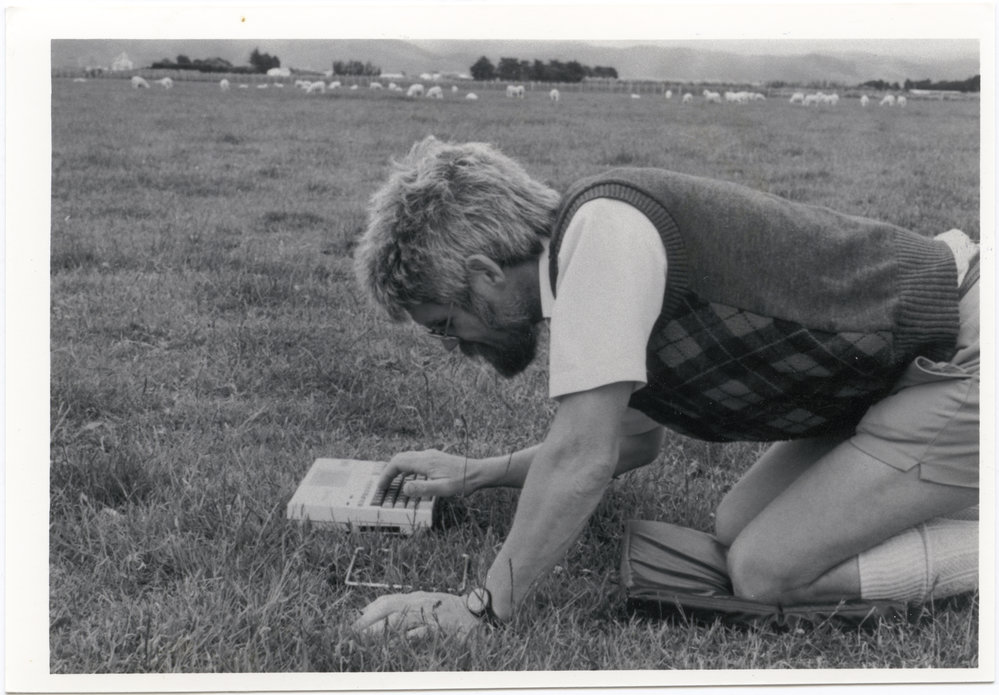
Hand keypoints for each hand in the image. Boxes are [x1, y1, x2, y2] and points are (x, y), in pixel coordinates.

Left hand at [351, 591, 481, 639]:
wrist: (480, 610)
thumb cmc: (452, 612)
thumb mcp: (428, 606)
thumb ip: (409, 610)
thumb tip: (385, 617)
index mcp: (415, 598)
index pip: (386, 600)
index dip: (368, 610)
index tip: (353, 622)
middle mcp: (420, 603)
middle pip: (389, 608)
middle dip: (368, 620)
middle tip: (352, 633)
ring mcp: (430, 613)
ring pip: (401, 618)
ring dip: (382, 628)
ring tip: (366, 638)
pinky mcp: (442, 625)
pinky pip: (423, 630)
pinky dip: (409, 636)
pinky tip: (398, 642)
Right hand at [379, 449, 481, 497]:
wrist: (478, 472)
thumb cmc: (462, 482)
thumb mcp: (443, 489)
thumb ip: (423, 488)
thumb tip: (404, 488)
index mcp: (425, 462)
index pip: (398, 463)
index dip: (387, 474)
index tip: (381, 487)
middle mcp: (426, 455)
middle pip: (400, 458)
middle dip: (389, 471)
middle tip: (383, 486)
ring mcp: (431, 455)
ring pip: (407, 458)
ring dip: (397, 469)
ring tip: (393, 484)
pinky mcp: (435, 458)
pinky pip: (415, 461)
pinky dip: (406, 469)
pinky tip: (409, 479)